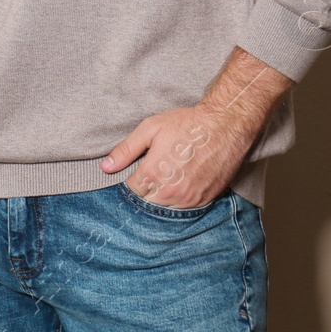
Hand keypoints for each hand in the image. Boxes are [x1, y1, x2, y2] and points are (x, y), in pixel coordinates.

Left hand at [99, 105, 243, 208]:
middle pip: (147, 202)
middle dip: (144, 190)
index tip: (134, 171)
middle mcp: (170, 192)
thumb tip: (105, 167)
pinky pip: (185, 207)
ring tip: (166, 176)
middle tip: (151, 172)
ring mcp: (189, 198)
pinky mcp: (204, 200)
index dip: (130, 180)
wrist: (225, 126)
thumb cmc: (186, 124)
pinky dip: (179, 199)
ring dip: (161, 196)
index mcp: (153, 174)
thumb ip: (126, 150)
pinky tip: (180, 181)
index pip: (131, 190)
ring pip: (165, 207)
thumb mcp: (150, 129)